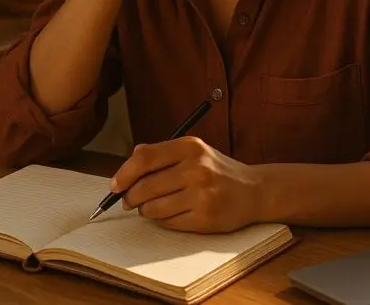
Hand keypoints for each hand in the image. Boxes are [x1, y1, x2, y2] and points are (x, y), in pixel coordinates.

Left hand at [110, 137, 263, 232]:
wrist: (254, 190)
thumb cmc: (217, 170)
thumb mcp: (193, 151)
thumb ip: (161, 153)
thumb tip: (128, 164)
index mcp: (190, 147)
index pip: (144, 158)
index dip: (124, 174)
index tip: (115, 185)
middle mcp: (196, 168)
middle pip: (145, 187)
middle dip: (130, 197)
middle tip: (129, 200)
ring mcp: (202, 194)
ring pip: (153, 208)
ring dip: (146, 211)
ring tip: (153, 207)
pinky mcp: (205, 218)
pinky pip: (168, 223)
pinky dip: (163, 221)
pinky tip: (172, 214)